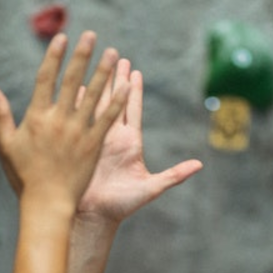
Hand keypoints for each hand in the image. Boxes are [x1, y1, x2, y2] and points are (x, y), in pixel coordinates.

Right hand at [0, 31, 128, 209]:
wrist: (46, 204)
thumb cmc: (23, 176)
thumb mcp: (6, 144)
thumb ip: (0, 114)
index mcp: (36, 118)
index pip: (45, 79)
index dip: (54, 57)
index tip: (62, 38)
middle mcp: (58, 120)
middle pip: (72, 81)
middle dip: (82, 56)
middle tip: (91, 35)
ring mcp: (78, 132)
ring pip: (93, 95)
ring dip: (104, 72)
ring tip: (113, 53)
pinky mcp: (93, 145)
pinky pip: (108, 119)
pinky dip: (117, 102)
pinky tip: (126, 86)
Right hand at [78, 58, 202, 224]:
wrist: (95, 216)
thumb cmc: (123, 205)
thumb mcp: (151, 188)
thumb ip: (174, 175)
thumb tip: (200, 165)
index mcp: (131, 144)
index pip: (134, 111)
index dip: (135, 91)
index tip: (136, 71)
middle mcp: (113, 138)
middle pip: (115, 101)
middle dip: (115, 78)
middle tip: (116, 56)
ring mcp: (95, 140)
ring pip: (96, 105)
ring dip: (96, 84)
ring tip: (94, 63)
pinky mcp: (80, 146)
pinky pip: (77, 119)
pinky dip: (75, 102)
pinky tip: (72, 85)